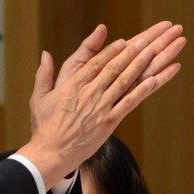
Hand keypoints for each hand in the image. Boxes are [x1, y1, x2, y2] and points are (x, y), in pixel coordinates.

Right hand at [17, 21, 184, 183]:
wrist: (52, 152)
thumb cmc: (44, 126)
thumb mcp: (39, 97)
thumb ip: (44, 73)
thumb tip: (45, 53)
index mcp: (73, 85)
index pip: (96, 63)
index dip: (112, 51)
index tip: (124, 41)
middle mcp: (89, 93)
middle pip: (114, 68)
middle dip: (131, 53)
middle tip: (146, 41)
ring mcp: (101, 107)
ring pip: (124, 82)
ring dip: (140, 65)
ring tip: (153, 52)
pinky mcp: (109, 122)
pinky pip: (129, 103)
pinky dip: (143, 90)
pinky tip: (155, 80)